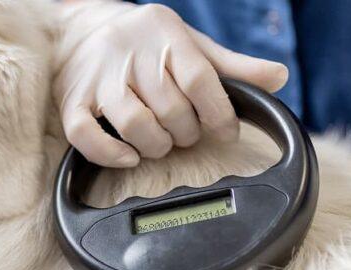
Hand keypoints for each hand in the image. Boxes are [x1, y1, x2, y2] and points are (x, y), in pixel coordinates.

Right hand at [56, 1, 288, 167]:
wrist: (81, 31)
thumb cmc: (146, 45)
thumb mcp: (191, 46)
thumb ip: (232, 66)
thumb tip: (279, 78)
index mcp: (164, 34)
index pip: (200, 80)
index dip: (219, 114)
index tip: (226, 132)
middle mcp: (129, 53)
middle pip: (171, 109)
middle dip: (187, 132)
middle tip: (187, 133)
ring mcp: (98, 78)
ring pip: (135, 125)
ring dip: (156, 145)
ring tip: (161, 141)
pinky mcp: (72, 101)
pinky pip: (87, 135)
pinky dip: (110, 154)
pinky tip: (129, 156)